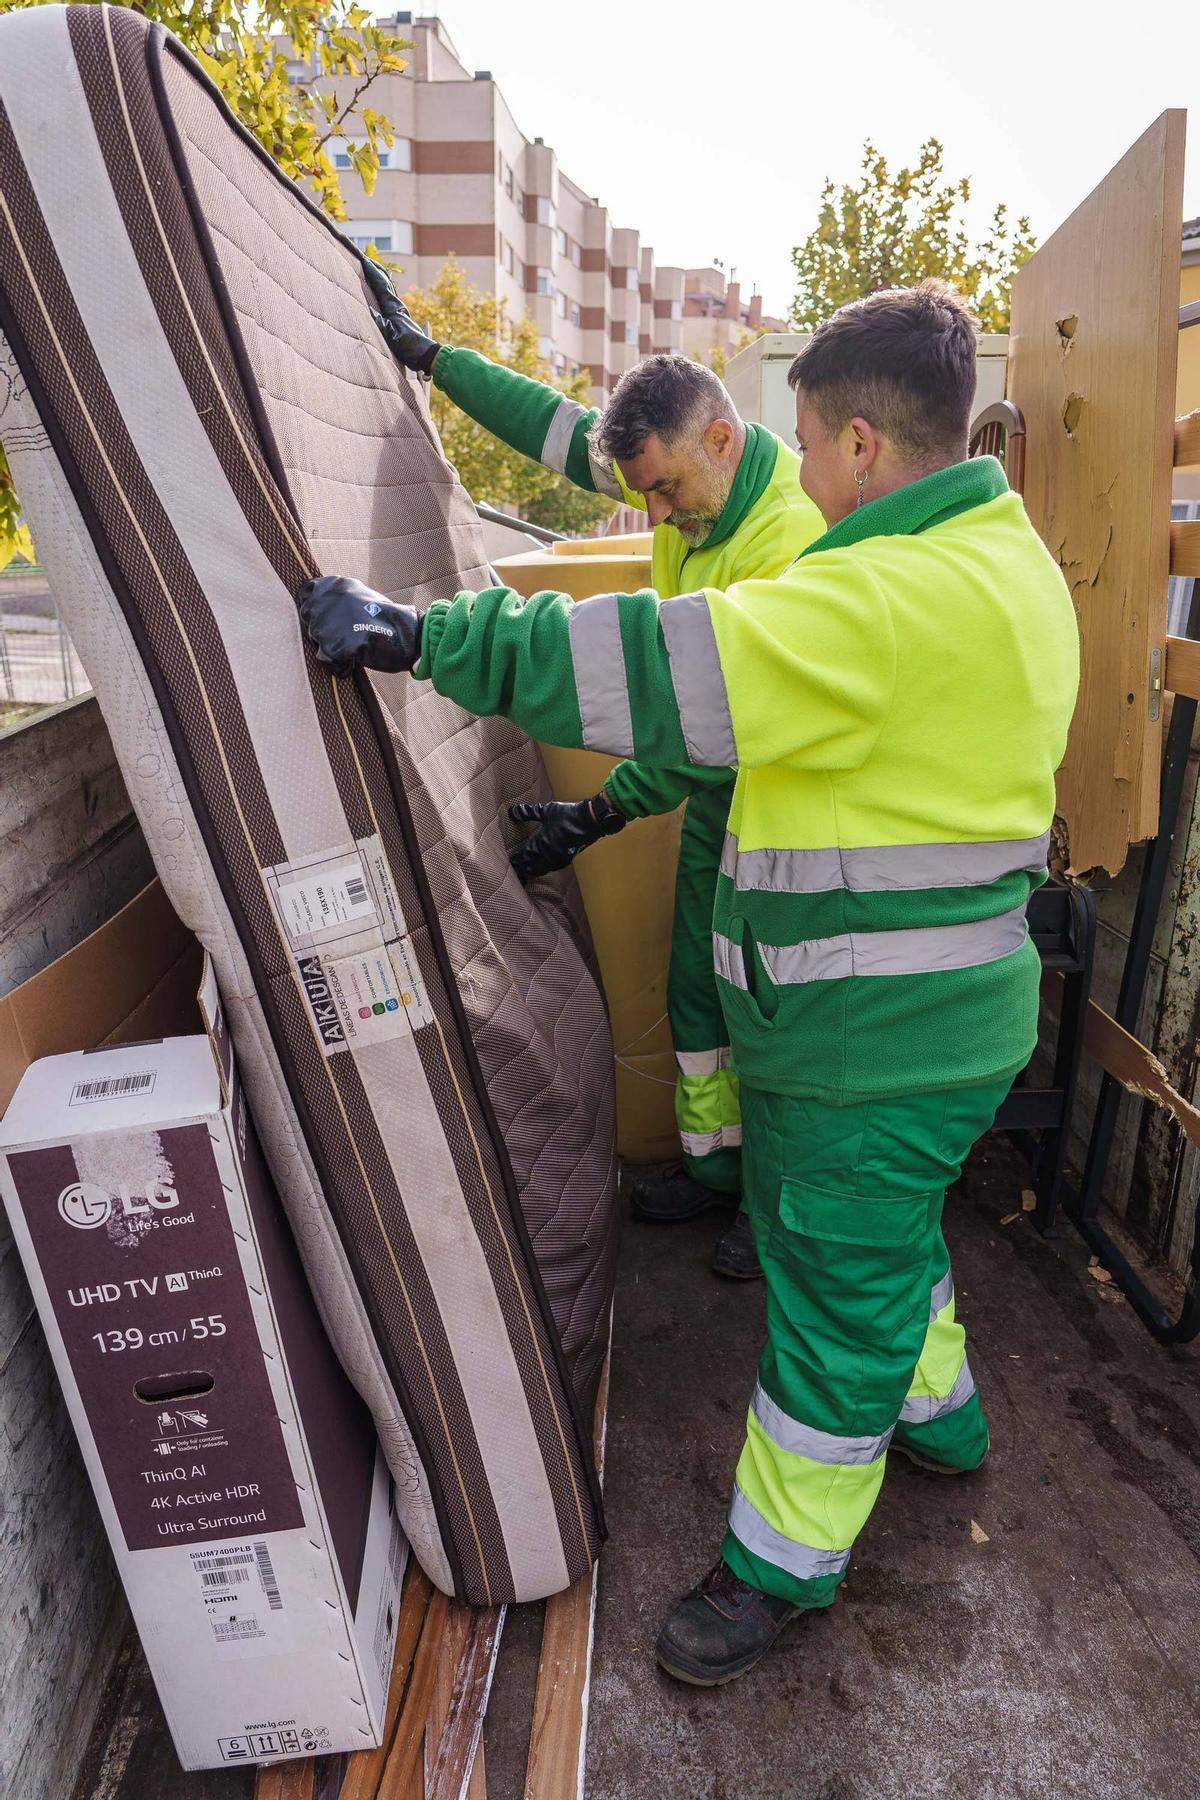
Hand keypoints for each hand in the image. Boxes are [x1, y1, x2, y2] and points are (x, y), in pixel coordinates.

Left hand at [297, 575, 421, 676]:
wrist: (406, 634)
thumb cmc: (385, 618)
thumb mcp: (358, 596)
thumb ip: (337, 600)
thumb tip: (316, 610)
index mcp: (334, 585)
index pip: (305, 594)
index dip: (313, 609)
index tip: (325, 619)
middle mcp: (327, 600)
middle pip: (309, 620)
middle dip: (321, 631)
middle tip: (344, 637)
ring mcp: (329, 622)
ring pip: (317, 640)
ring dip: (331, 648)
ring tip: (352, 649)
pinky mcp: (334, 644)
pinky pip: (327, 659)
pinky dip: (339, 665)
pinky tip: (352, 662)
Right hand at [362, 259, 439, 374]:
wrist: (425, 355)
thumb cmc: (410, 347)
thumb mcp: (394, 337)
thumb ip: (382, 324)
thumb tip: (371, 311)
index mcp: (393, 309)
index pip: (381, 286)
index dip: (373, 273)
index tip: (364, 261)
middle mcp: (397, 307)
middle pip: (386, 284)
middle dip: (376, 272)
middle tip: (367, 260)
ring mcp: (399, 312)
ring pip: (388, 291)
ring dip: (381, 280)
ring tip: (375, 271)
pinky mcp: (400, 319)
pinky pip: (390, 299)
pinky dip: (385, 291)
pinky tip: (385, 294)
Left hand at [507, 794, 625, 883]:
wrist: (591, 821)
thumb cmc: (568, 815)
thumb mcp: (546, 812)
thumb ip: (528, 813)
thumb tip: (512, 811)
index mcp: (540, 843)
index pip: (524, 856)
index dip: (516, 861)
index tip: (510, 864)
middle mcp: (548, 854)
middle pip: (531, 866)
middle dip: (523, 869)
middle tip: (515, 873)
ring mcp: (558, 858)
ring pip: (542, 869)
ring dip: (533, 870)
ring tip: (527, 873)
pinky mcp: (568, 858)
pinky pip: (552, 867)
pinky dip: (545, 868)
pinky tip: (545, 867)